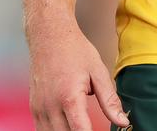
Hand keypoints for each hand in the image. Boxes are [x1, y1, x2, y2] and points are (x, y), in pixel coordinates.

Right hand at [27, 15, 129, 130]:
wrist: (49, 35)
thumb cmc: (76, 51)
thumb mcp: (98, 71)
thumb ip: (110, 100)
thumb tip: (122, 122)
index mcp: (69, 98)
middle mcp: (50, 107)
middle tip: (93, 127)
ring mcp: (39, 109)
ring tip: (82, 126)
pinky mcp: (34, 108)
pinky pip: (42, 130)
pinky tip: (68, 126)